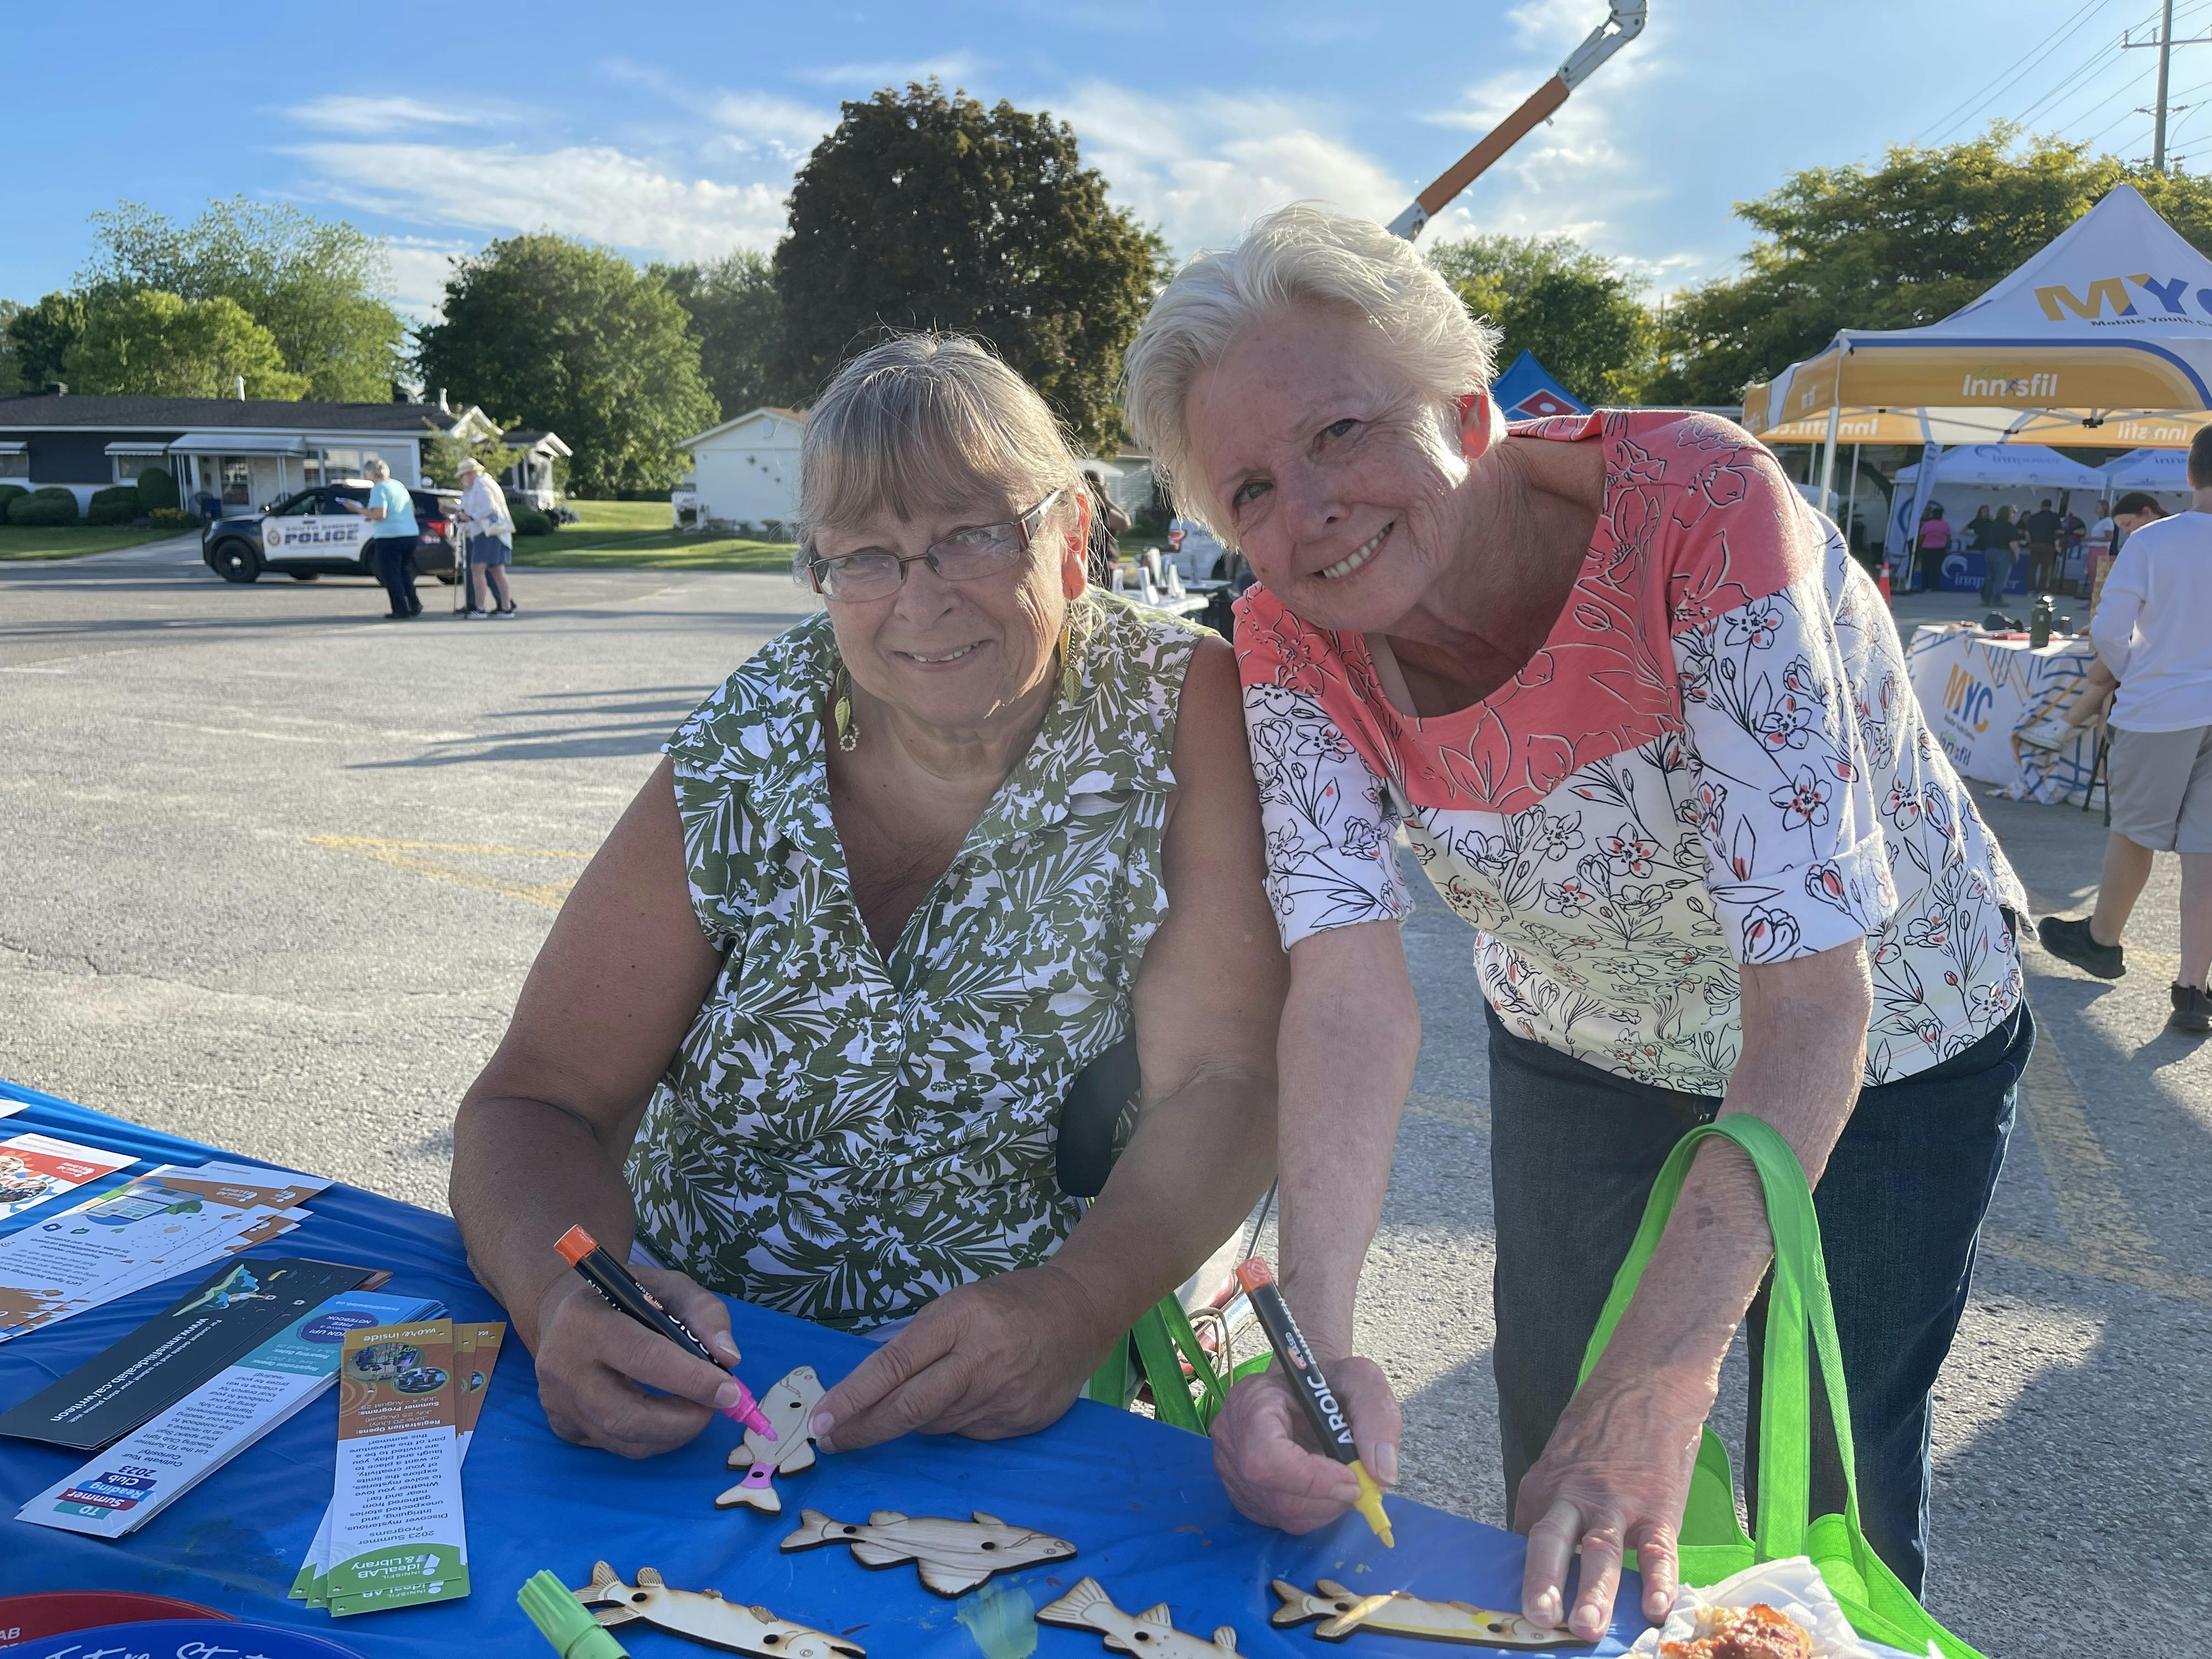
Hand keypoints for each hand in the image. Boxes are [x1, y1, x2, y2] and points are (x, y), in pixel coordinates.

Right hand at [529, 1265, 747, 1457]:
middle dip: (683, 1420)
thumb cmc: (626, 1298)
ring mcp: (557, 1402)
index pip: (643, 1357)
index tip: (730, 1392)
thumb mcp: (668, 1287)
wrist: (568, 1315)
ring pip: (622, 1440)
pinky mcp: (561, 1426)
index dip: (691, 1379)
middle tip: (717, 1408)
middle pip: (627, 1414)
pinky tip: (666, 1418)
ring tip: (697, 1411)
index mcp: (585, 1320)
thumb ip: (703, 1313)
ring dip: (672, 1434)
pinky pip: (614, 1447)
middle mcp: (561, 1366)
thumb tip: (729, 1358)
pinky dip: (651, 1439)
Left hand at [811, 1264, 1111, 1451]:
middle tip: (832, 1442)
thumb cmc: (1008, 1303)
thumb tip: (870, 1391)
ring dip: (915, 1419)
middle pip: (909, 1408)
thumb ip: (920, 1344)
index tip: (821, 1421)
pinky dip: (956, 1421)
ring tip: (929, 1393)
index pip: (894, 1365)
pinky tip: (973, 1398)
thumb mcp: (959, 1304)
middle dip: (863, 1429)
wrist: (1081, 1313)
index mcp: (960, 1319)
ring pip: (935, 1425)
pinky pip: (968, 1433)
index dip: (853, 1397)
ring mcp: (1004, 1396)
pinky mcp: (1021, 1422)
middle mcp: (981, 1360)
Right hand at [1210, 1355, 1399, 1532]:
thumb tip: (1382, 1475)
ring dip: (1327, 1506)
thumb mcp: (1360, 1380)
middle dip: (1329, 1497)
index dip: (1311, 1479)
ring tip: (1344, 1478)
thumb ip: (1377, 1417)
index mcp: (1251, 1401)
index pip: (1266, 1458)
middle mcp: (1232, 1441)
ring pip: (1282, 1514)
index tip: (1354, 1479)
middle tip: (1360, 1481)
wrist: (1303, 1387)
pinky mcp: (1244, 1495)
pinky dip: (1315, 1511)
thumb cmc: (1328, 1380)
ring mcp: (1232, 1472)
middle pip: (1277, 1496)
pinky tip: (1325, 1486)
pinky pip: (1281, 1520)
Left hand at [1513, 1371, 1707, 1640]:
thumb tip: (1537, 1555)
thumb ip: (1550, 1506)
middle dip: (1543, 1583)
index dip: (1523, 1581)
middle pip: (1552, 1542)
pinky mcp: (1658, 1507)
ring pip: (1601, 1551)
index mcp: (1543, 1487)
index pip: (1525, 1542)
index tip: (1519, 1616)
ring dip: (1594, 1592)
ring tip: (1587, 1628)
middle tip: (1539, 1620)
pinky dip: (1656, 1580)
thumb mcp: (1560, 1458)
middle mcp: (1573, 1496)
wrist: (1647, 1382)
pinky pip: (1657, 1549)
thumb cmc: (1601, 1426)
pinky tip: (1655, 1608)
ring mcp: (1617, 1503)